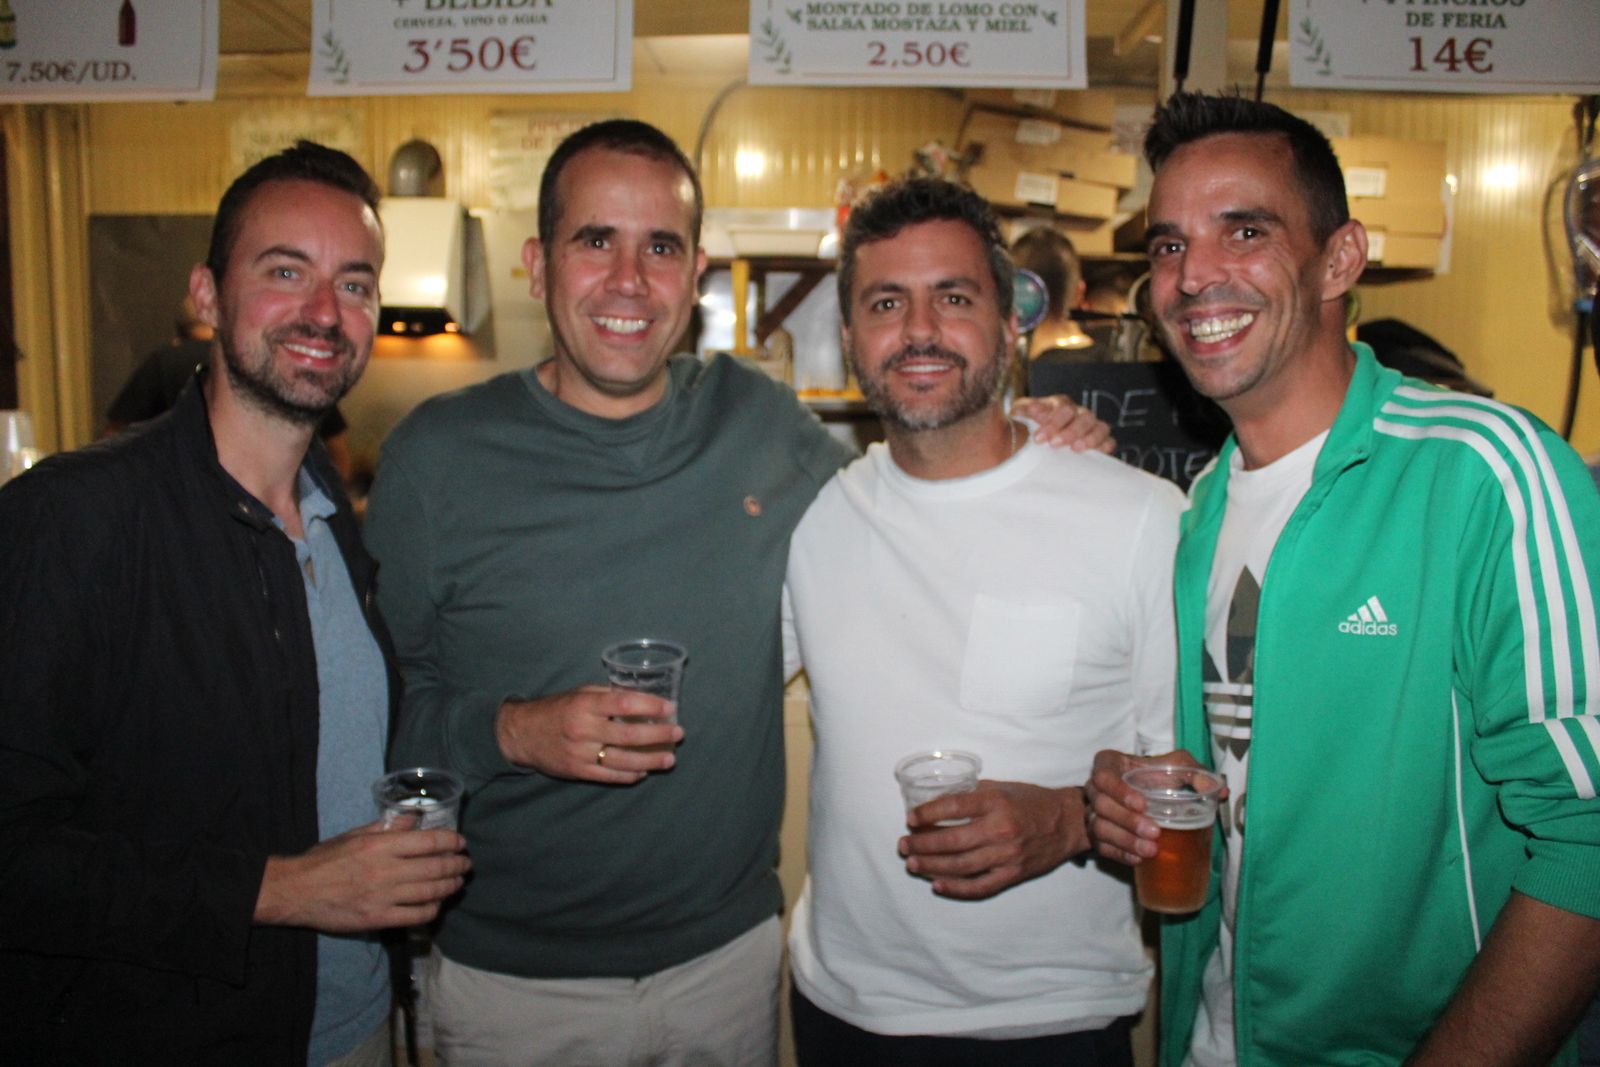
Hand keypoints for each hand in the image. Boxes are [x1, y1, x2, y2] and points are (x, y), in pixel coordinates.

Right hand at [254, 820, 470, 932]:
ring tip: (457, 882)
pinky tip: (436, 904)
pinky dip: (432, 909)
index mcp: (381, 845)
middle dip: (457, 865)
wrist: (296, 891)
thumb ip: (388, 826)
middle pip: (436, 867)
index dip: (452, 842)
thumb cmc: (325, 859)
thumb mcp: (355, 834)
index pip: (430, 841)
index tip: (461, 843)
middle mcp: (386, 870)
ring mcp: (384, 897)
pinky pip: (416, 916)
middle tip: (465, 864)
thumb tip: (416, 817)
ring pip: (430, 892)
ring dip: (450, 886)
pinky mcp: (378, 919)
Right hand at [494, 685, 682, 782]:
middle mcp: (583, 729)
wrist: (522, 734)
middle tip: (678, 734)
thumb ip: (608, 696)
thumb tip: (642, 698)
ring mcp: (581, 753)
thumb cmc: (556, 709)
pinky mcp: (578, 771)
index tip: (670, 707)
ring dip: (650, 760)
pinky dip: (629, 774)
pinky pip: (610, 775)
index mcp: (585, 705)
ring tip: (670, 759)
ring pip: (623, 760)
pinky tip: (644, 771)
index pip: (623, 703)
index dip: (650, 705)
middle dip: (658, 735)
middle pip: (628, 734)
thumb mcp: (580, 693)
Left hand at [897, 781, 1085, 899]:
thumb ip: (973, 794)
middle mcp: (1001, 829)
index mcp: (997, 802)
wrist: (1068, 823)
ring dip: (932, 866)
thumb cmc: (1031, 802)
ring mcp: (1008, 854)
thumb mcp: (1003, 788)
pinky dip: (956, 888)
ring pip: (961, 865)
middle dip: (923, 844)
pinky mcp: (1013, 874)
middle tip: (903, 845)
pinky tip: (937, 885)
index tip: (910, 818)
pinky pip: (980, 886)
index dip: (928, 813)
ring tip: (912, 863)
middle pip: (953, 840)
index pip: (955, 806)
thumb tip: (937, 800)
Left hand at [1010, 395, 1115, 452]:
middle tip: (1055, 444)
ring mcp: (1090, 427)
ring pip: (1100, 426)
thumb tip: (1034, 410)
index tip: (1039, 438)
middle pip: (1083, 416)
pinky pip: (1109, 441)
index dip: (1052, 421)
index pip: (1062, 407)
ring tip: (1076, 449)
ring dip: (1090, 437)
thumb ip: (1024, 411)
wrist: (1029, 441)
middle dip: (1070, 431)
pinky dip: (1105, 446)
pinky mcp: (1099, 442)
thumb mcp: (1020, 416)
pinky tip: (1095, 453)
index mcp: (1059, 405)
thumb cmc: (1025, 427)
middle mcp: (1078, 413)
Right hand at [1084, 749, 1210, 864]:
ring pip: (1099, 828)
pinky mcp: (1097, 835)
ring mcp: (1093, 813)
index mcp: (1109, 765)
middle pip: (1101, 805)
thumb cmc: (1155, 778)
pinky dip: (1120, 854)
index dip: (1119, 791)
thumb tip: (1221, 791)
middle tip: (1154, 832)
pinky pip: (1101, 847)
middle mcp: (1096, 789)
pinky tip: (1139, 859)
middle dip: (1127, 821)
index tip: (1143, 804)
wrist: (1134, 799)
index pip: (1103, 775)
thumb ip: (1196, 772)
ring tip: (1151, 850)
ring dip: (1124, 841)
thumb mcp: (1174, 767)